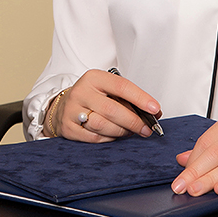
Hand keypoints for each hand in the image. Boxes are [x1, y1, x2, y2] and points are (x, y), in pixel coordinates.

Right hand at [44, 69, 160, 142]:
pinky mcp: (68, 128)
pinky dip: (108, 139)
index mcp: (94, 77)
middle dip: (134, 121)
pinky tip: (114, 136)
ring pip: (103, 125)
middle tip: (147, 129)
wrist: (62, 107)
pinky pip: (93, 138)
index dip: (141, 98)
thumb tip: (153, 112)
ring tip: (131, 132)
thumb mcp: (106, 89)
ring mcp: (72, 110)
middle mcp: (81, 92)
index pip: (122, 86)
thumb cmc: (91, 97)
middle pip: (113, 109)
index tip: (155, 109)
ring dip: (122, 131)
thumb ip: (127, 98)